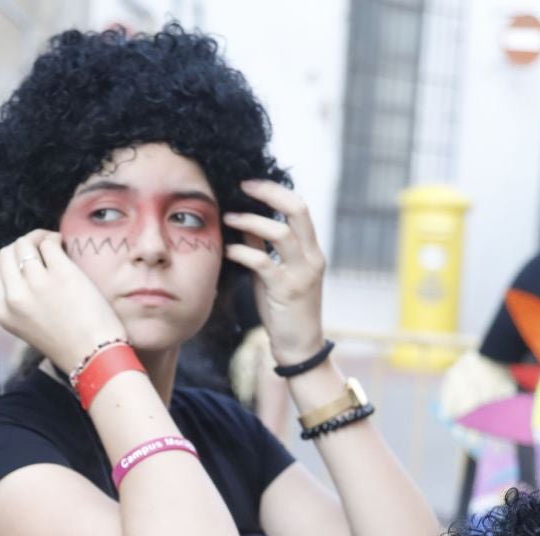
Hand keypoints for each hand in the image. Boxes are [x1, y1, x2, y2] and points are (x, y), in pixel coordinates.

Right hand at [0, 230, 126, 372]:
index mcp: (4, 312)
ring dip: (39, 238)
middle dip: (22, 247)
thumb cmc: (69, 345)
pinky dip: (54, 238)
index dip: (13, 264)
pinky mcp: (60, 273)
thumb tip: (28, 267)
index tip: (31, 265)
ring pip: (25, 244)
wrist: (94, 357)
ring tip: (54, 244)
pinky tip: (63, 244)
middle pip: (6, 254)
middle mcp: (15, 297)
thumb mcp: (30, 327)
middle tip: (41, 250)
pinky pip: (48, 243)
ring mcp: (36, 283)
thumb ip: (22, 302)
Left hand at [223, 180, 327, 366]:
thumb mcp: (274, 275)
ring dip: (250, 221)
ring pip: (280, 233)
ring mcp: (302, 273)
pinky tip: (228, 250)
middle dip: (268, 193)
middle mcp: (311, 257)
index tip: (250, 184)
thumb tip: (243, 221)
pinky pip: (263, 262)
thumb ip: (263, 249)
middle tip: (242, 186)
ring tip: (227, 217)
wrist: (300, 348)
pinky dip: (242, 251)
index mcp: (311, 250)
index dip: (275, 191)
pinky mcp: (286, 290)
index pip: (299, 207)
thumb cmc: (285, 311)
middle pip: (297, 209)